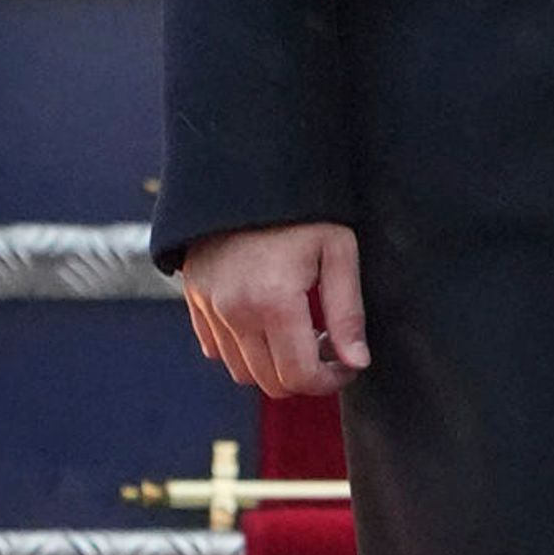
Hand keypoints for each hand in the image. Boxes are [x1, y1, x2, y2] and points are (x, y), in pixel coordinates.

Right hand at [180, 219, 369, 396]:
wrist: (246, 171)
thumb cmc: (300, 208)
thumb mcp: (338, 251)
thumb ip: (348, 312)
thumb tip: (358, 362)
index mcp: (274, 301)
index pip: (301, 376)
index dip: (331, 381)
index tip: (346, 365)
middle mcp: (235, 311)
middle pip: (271, 382)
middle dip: (305, 376)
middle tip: (326, 345)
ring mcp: (210, 308)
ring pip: (241, 372)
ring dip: (273, 365)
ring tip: (298, 331)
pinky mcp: (195, 300)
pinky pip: (216, 350)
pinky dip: (243, 351)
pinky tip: (267, 323)